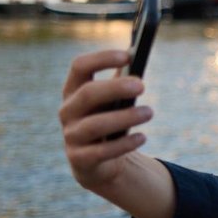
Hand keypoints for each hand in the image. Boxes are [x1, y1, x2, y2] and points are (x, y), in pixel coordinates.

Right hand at [59, 49, 151, 191]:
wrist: (98, 162)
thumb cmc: (108, 121)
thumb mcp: (112, 101)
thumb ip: (122, 81)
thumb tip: (139, 57)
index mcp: (73, 90)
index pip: (79, 66)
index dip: (101, 58)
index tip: (127, 55)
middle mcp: (67, 111)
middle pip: (88, 94)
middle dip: (115, 88)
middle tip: (142, 85)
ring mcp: (71, 136)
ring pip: (95, 125)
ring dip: (125, 117)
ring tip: (150, 112)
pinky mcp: (80, 159)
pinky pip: (102, 152)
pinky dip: (124, 144)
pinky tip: (143, 137)